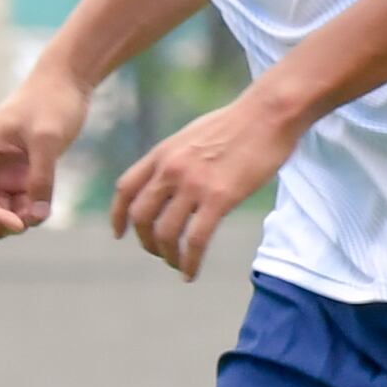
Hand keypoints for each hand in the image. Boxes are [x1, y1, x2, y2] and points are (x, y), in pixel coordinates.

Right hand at [0, 67, 85, 242]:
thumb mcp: (48, 138)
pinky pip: (12, 205)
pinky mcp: (17, 176)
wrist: (66, 83)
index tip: (20, 226)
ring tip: (40, 212)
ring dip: (11, 221)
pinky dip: (25, 213)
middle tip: (21, 227)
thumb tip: (36, 216)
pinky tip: (43, 207)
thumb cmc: (52, 102)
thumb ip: (41, 177)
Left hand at [109, 90, 297, 280]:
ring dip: (167, 255)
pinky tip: (191, 273)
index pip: (125, 189)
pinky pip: (196, 240)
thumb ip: (176, 158)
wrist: (268, 113)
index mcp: (162, 153)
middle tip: (158, 252)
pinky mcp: (219, 198)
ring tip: (177, 264)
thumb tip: (172, 180)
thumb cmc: (238, 123)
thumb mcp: (192, 135)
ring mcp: (193, 184)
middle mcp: (170, 169)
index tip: (119, 233)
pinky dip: (190, 261)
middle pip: (141, 216)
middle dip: (145, 241)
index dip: (117, 215)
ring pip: (165, 233)